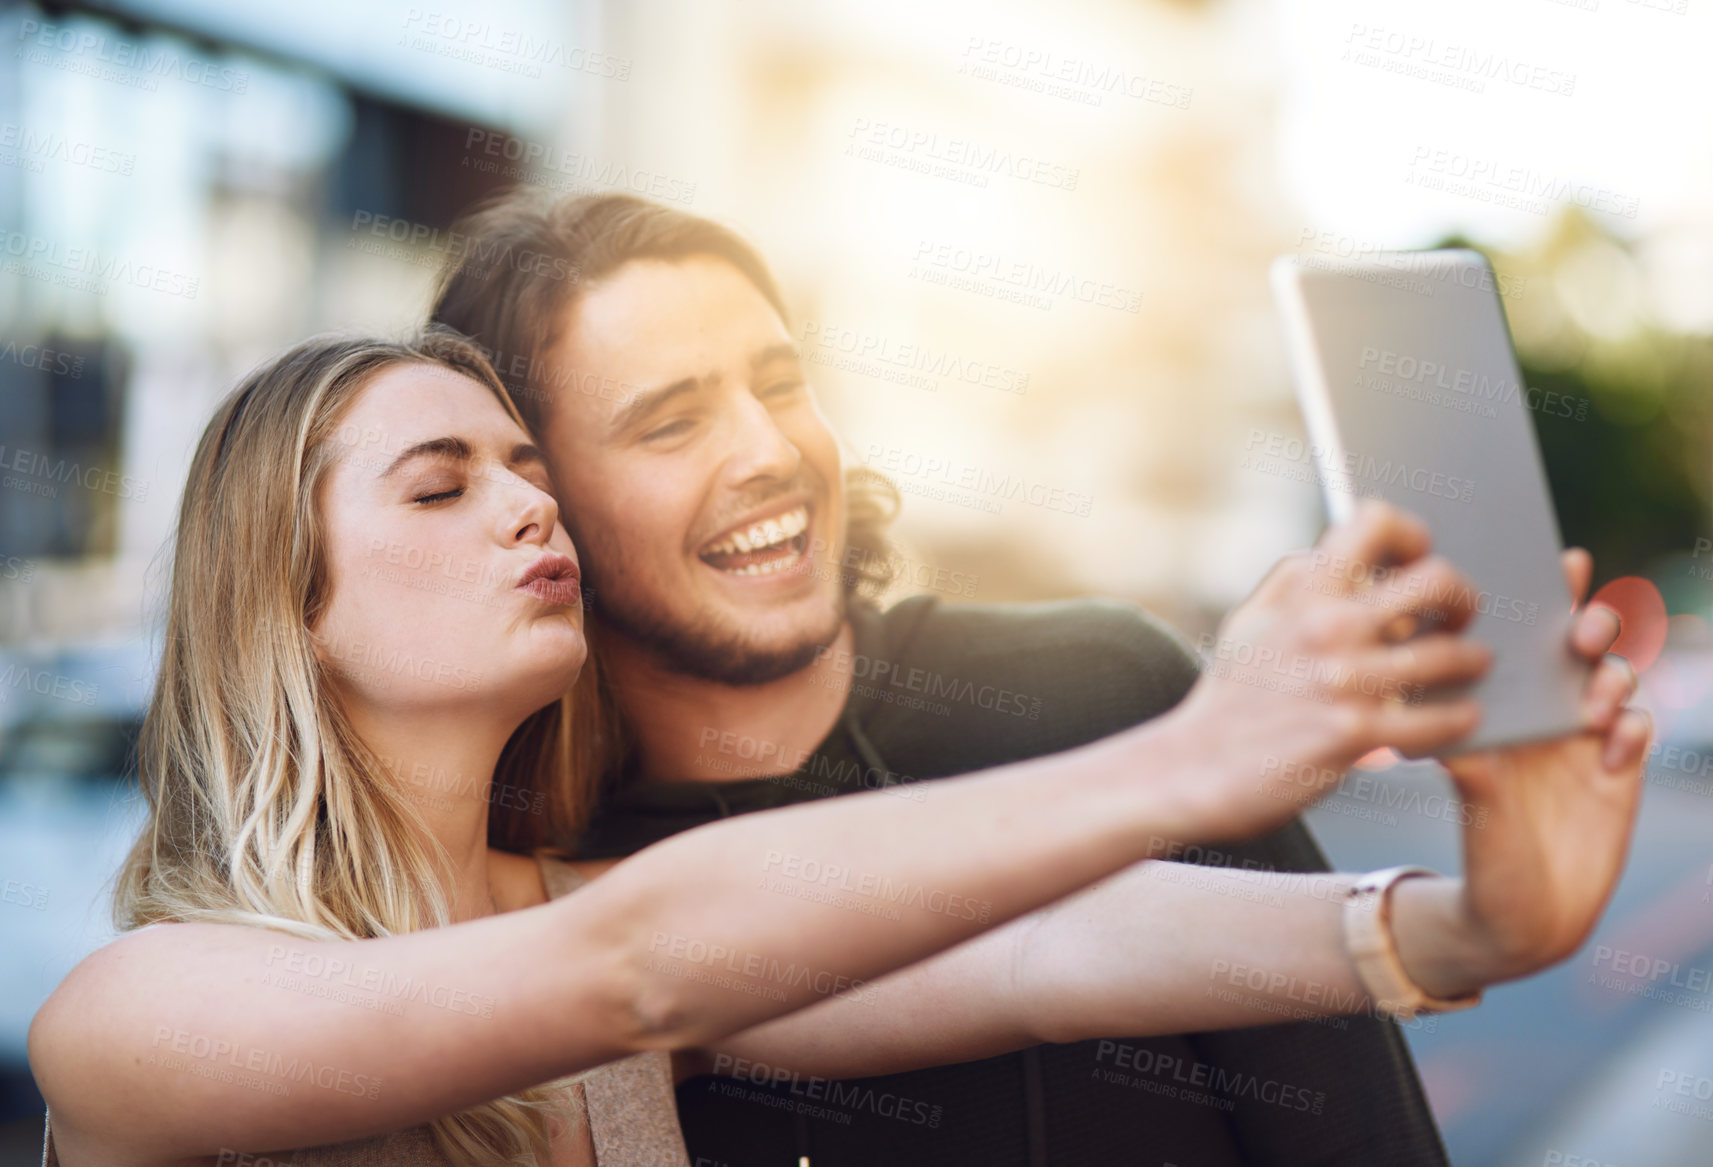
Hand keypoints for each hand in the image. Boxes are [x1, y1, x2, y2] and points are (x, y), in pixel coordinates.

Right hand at [1169, 500, 1492, 840]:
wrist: (1195, 769)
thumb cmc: (1228, 699)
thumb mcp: (1249, 623)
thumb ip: (1291, 582)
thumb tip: (1329, 552)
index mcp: (1303, 592)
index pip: (1374, 522)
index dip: (1411, 533)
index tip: (1417, 556)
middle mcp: (1328, 627)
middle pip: (1437, 579)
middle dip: (1462, 596)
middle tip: (1458, 616)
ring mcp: (1345, 680)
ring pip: (1452, 654)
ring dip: (1472, 661)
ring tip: (1470, 667)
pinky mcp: (1357, 733)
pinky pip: (1440, 719)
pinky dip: (1461, 719)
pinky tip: (1461, 717)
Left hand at [1392, 549, 1650, 994]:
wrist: (1525, 921)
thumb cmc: (1485, 856)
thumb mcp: (1475, 807)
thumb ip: (1471, 768)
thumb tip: (1447, 733)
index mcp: (1500, 707)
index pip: (1520, 637)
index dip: (1542, 596)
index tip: (1559, 563)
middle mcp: (1541, 712)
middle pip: (1578, 645)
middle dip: (1588, 625)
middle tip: (1579, 635)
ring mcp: (1583, 738)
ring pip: (1612, 677)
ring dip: (1610, 676)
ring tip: (1593, 703)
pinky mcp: (1618, 769)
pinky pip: (1637, 726)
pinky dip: (1632, 728)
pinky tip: (1613, 752)